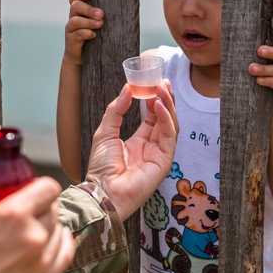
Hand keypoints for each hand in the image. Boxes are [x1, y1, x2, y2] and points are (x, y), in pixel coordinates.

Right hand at [0, 178, 74, 272]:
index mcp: (12, 214)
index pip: (48, 188)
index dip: (41, 186)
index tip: (34, 190)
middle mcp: (33, 235)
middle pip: (53, 209)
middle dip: (41, 206)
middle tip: (28, 211)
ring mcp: (40, 260)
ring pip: (59, 230)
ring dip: (49, 225)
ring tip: (33, 228)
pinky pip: (65, 254)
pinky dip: (62, 242)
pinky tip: (57, 238)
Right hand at [63, 0, 103, 66]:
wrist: (82, 58)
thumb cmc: (95, 38)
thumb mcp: (98, 25)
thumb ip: (102, 17)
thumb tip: (124, 9)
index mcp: (79, 11)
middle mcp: (73, 18)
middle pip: (76, 6)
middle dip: (89, 9)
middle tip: (101, 14)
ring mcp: (71, 29)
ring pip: (75, 21)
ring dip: (89, 22)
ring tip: (100, 24)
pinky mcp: (71, 41)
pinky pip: (77, 34)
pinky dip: (85, 33)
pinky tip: (94, 35)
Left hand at [85, 79, 177, 220]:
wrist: (102, 190)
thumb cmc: (101, 167)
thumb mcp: (105, 132)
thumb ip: (116, 110)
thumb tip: (127, 88)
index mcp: (139, 142)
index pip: (152, 117)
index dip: (154, 100)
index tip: (153, 83)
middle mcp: (152, 147)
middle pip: (164, 119)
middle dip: (165, 99)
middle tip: (162, 82)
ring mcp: (159, 154)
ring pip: (170, 125)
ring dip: (168, 106)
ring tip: (162, 89)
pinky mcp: (164, 160)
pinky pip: (169, 136)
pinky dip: (166, 119)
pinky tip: (159, 105)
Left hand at [249, 32, 272, 116]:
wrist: (262, 109)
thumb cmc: (256, 86)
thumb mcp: (256, 71)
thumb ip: (253, 60)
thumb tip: (234, 48)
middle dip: (271, 51)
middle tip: (258, 50)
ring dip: (265, 68)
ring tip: (251, 68)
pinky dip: (268, 81)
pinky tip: (259, 81)